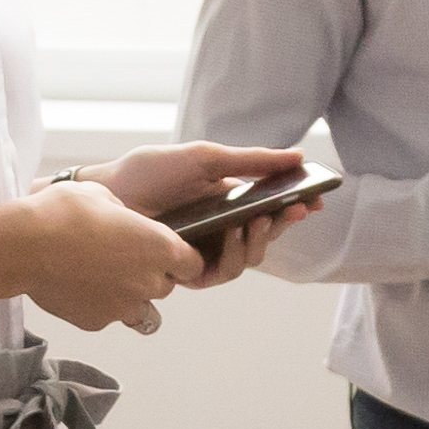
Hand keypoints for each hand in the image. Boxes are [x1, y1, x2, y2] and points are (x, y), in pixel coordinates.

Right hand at [3, 180, 204, 336]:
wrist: (24, 246)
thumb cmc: (63, 212)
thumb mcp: (102, 195)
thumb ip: (125, 214)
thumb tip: (124, 222)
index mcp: (160, 247)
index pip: (194, 264)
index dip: (182, 259)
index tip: (167, 252)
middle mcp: (149, 281)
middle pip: (166, 286)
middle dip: (151, 275)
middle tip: (123, 259)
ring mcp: (124, 306)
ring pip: (143, 310)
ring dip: (131, 297)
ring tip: (104, 279)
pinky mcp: (98, 321)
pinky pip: (109, 317)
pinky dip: (100, 307)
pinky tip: (79, 288)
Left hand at [94, 142, 316, 286]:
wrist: (111, 190)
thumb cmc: (153, 171)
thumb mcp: (207, 158)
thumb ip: (252, 161)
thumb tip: (297, 157)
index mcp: (228, 202)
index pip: (271, 209)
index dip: (296, 206)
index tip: (317, 198)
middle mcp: (220, 231)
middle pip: (265, 236)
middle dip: (285, 223)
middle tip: (299, 208)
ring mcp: (205, 252)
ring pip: (249, 258)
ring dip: (262, 240)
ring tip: (263, 218)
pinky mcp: (188, 271)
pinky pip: (222, 271)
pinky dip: (234, 254)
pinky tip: (234, 233)